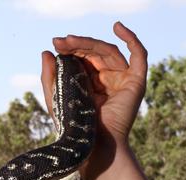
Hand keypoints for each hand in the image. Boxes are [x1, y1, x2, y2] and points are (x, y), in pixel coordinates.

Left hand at [40, 21, 147, 179]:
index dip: (71, 48)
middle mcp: (107, 78)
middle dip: (78, 44)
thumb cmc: (72, 127)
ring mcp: (122, 79)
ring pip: (110, 51)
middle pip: (96, 52)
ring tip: (70, 41)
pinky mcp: (135, 82)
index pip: (84, 57)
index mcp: (90, 81)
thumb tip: (47, 52)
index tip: (55, 43)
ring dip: (90, 43)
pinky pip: (139, 55)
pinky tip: (118, 28)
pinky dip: (131, 38)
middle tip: (60, 41)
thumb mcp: (56, 98)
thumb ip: (50, 77)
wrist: (90, 145)